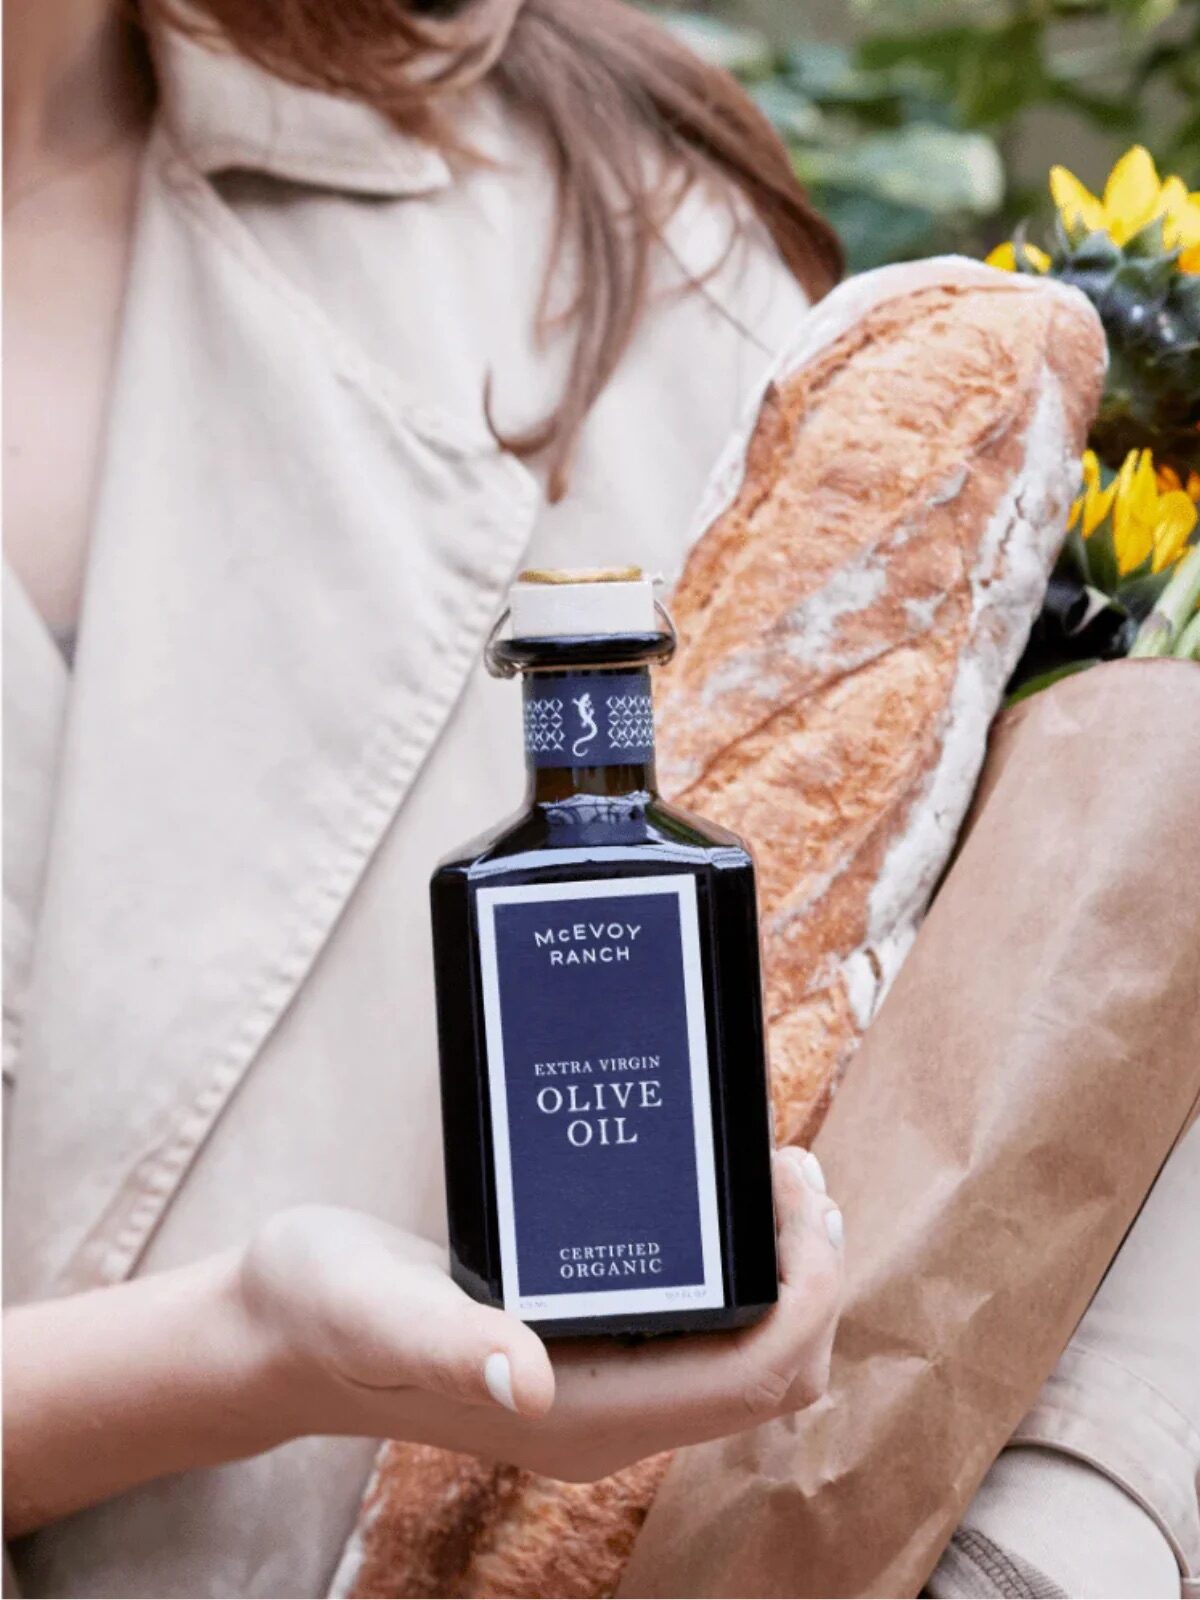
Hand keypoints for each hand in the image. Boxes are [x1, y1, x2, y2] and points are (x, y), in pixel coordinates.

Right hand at [238, 1145, 842, 1480]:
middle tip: (792, 1173)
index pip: (750, 1380)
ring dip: (782, 1273)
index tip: (801, 1195)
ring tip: (770, 1176)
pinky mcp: (587, 1350)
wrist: (283, 1327)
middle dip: (811, 1279)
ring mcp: (603, 1387)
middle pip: (771, 1375)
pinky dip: (735, 1268)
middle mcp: (610, 1414)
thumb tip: (526, 1381)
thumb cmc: (321, 1310)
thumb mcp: (372, 1308)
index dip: (806, 1295)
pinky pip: (701, 1326)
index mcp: (581, 1415)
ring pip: (746, 1355)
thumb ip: (445, 1343)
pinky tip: (710, 1197)